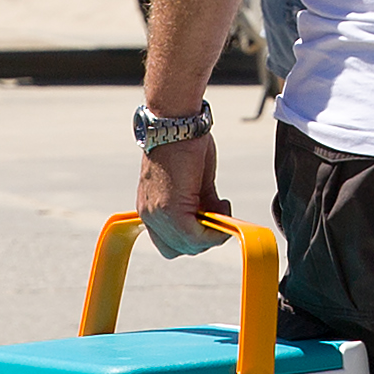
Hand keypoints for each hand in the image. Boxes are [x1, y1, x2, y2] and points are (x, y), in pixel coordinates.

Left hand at [137, 126, 225, 256]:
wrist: (175, 124)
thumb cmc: (183, 145)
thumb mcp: (192, 182)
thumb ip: (201, 205)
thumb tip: (219, 221)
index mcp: (151, 209)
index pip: (169, 243)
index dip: (193, 238)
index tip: (211, 222)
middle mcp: (150, 215)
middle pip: (179, 249)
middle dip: (204, 239)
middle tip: (220, 218)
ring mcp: (158, 215)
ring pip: (189, 246)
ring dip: (211, 234)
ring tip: (222, 209)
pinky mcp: (171, 210)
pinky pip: (196, 236)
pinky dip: (214, 230)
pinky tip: (223, 210)